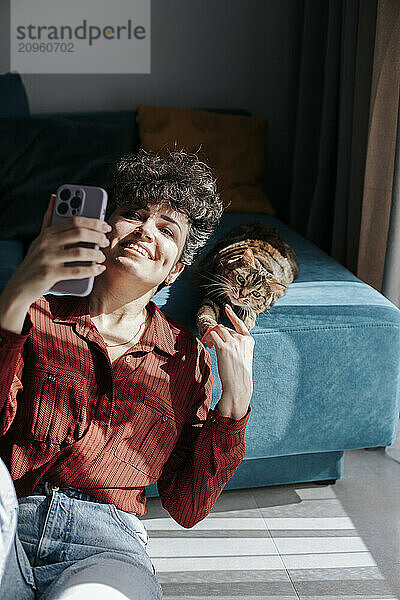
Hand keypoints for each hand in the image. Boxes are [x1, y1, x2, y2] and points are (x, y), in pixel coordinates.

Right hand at [4, 194, 111, 304]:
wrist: (19, 287)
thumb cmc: (34, 262)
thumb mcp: (39, 240)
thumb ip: (48, 220)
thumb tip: (54, 197)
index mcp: (47, 233)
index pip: (75, 221)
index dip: (94, 222)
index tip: (105, 226)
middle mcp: (47, 242)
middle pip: (79, 233)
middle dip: (97, 236)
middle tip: (105, 242)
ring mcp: (48, 258)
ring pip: (80, 252)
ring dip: (96, 254)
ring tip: (102, 257)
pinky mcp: (50, 274)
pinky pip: (76, 271)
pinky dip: (91, 270)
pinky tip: (99, 269)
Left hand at [201, 304, 254, 418]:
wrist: (238, 385)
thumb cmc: (240, 374)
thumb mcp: (244, 357)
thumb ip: (238, 346)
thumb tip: (224, 338)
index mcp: (249, 340)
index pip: (240, 324)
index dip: (232, 315)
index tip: (227, 308)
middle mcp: (242, 339)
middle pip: (225, 328)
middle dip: (217, 333)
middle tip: (210, 342)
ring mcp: (233, 342)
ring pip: (218, 329)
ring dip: (211, 334)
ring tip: (208, 344)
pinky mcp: (223, 348)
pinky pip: (212, 335)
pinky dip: (207, 337)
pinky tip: (207, 345)